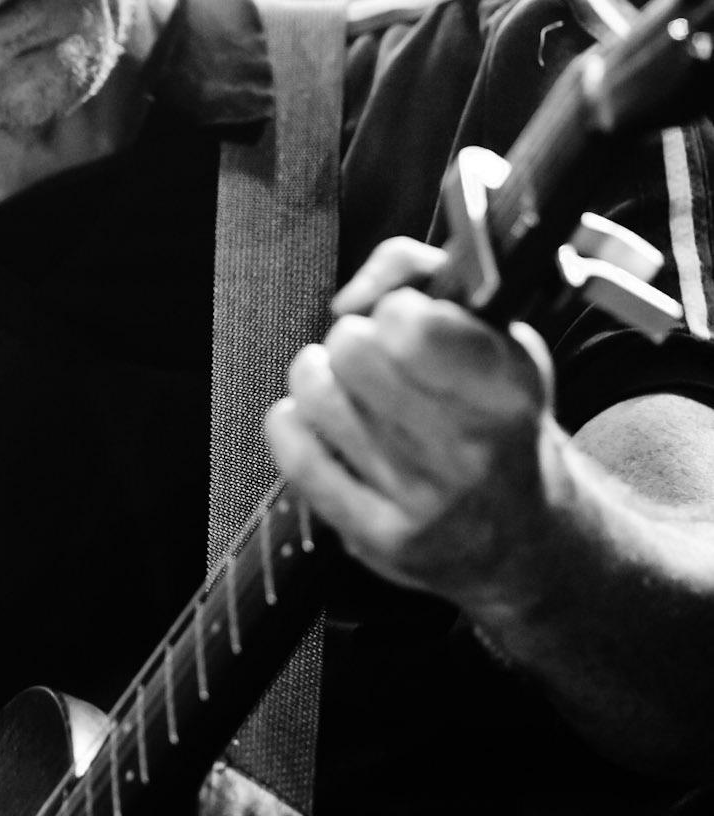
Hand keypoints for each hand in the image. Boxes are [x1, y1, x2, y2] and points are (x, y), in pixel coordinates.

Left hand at [264, 236, 559, 613]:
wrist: (523, 535)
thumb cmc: (499, 420)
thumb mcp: (498, 335)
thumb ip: (425, 276)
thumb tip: (352, 298)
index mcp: (508, 390)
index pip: (414, 323)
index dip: (396, 307)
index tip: (404, 318)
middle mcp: (473, 449)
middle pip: (354, 352)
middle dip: (354, 339)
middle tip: (370, 354)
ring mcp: (425, 500)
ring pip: (320, 399)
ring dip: (319, 378)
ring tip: (342, 385)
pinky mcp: (381, 539)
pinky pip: (299, 458)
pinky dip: (292, 424)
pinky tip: (313, 420)